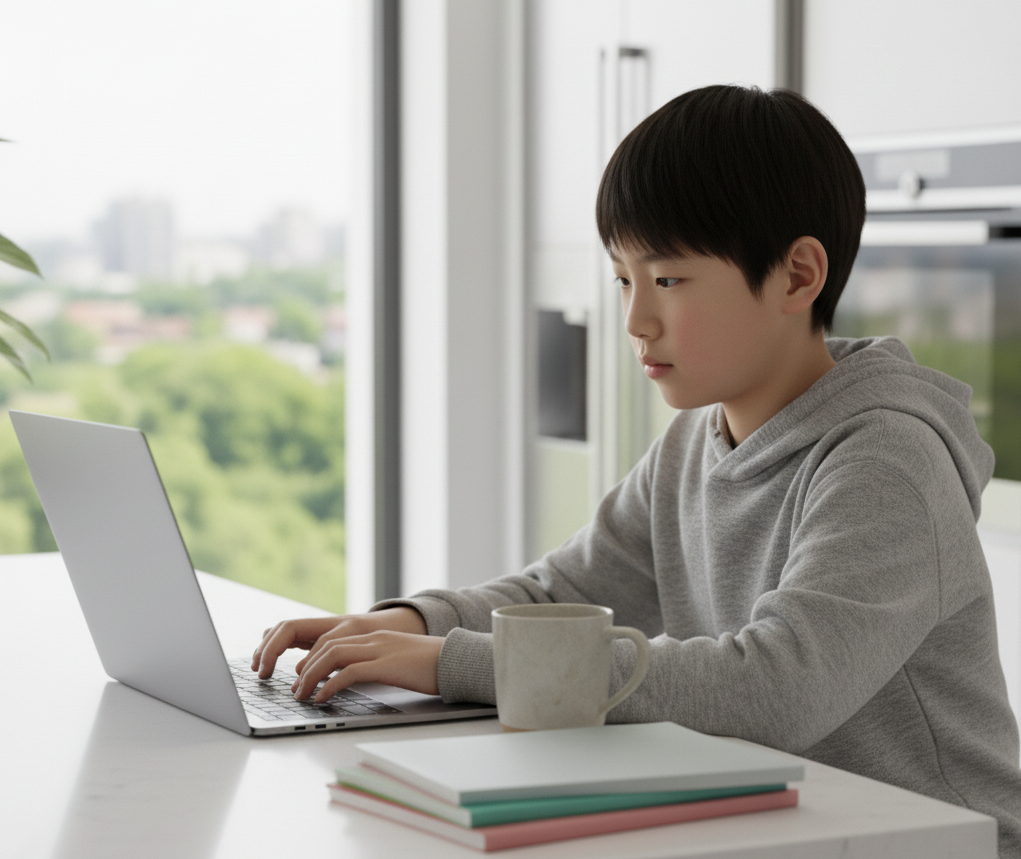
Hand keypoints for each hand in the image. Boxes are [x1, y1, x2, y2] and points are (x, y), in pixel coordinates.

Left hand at [250, 607, 430, 687]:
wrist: (457, 660)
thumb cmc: (433, 665)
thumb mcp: (400, 660)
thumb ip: (379, 664)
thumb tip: (358, 679)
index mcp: (377, 637)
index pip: (334, 641)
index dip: (313, 658)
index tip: (303, 677)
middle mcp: (374, 639)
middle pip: (327, 646)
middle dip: (306, 668)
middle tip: (296, 689)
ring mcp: (380, 650)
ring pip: (333, 656)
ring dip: (312, 677)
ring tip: (302, 695)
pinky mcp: (386, 665)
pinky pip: (349, 672)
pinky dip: (330, 685)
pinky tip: (322, 698)